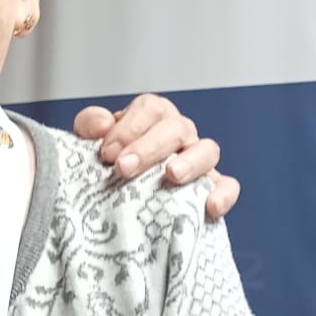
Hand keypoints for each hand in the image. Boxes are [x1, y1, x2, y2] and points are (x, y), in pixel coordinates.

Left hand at [74, 94, 241, 219]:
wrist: (107, 198)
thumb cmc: (106, 164)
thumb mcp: (88, 141)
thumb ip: (90, 126)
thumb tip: (102, 124)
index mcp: (152, 117)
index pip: (150, 108)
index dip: (129, 127)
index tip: (107, 153)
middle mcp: (179, 134)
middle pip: (175, 128)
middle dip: (148, 148)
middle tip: (123, 168)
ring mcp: (197, 160)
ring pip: (207, 150)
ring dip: (190, 162)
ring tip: (171, 176)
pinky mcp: (210, 188)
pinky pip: (227, 186)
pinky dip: (223, 193)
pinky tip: (210, 206)